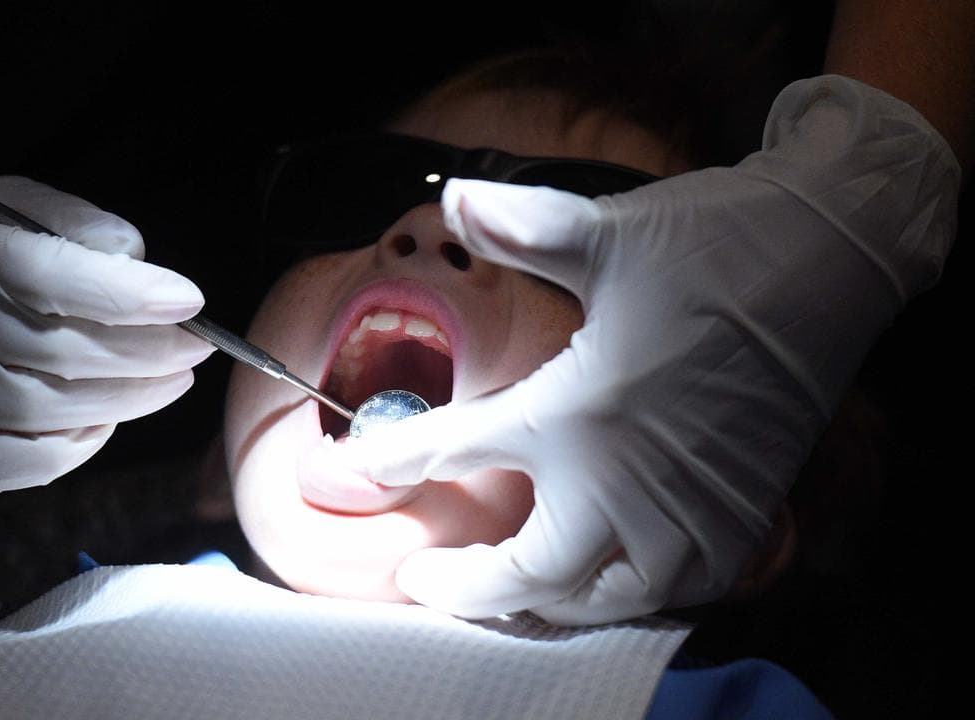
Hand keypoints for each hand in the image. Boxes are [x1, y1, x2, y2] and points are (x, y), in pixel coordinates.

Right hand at [0, 176, 212, 491]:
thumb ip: (69, 222)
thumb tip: (138, 259)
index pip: (56, 276)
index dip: (133, 294)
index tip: (189, 300)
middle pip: (66, 353)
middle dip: (149, 354)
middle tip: (197, 348)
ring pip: (51, 412)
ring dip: (128, 401)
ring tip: (170, 382)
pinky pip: (19, 464)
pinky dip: (75, 447)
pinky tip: (105, 421)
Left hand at [335, 76, 959, 623]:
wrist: (830, 257)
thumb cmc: (715, 244)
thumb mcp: (608, 232)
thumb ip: (522, 227)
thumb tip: (455, 199)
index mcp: (580, 410)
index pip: (462, 450)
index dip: (402, 461)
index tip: (363, 467)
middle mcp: (629, 479)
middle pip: (530, 571)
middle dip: (468, 586)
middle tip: (424, 579)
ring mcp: (689, 510)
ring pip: (602, 597)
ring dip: (544, 603)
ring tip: (505, 591)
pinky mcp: (741, 518)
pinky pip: (674, 592)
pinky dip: (627, 598)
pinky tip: (602, 581)